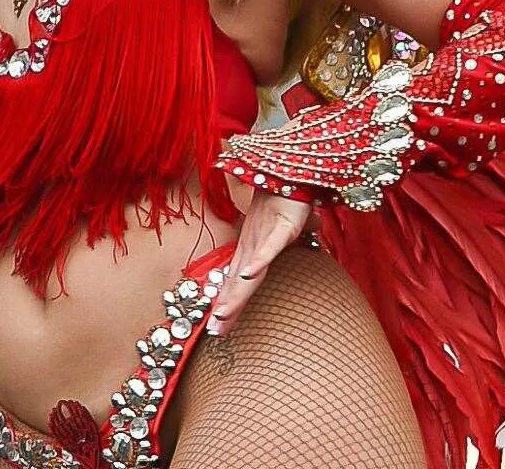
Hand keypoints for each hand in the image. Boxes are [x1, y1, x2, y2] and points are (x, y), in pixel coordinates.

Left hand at [205, 192, 312, 335]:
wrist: (289, 172)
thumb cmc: (282, 203)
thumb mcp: (277, 235)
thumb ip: (273, 251)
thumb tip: (272, 265)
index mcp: (250, 250)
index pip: (236, 284)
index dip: (228, 306)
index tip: (217, 329)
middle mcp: (252, 247)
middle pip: (238, 284)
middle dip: (227, 309)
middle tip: (215, 333)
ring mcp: (265, 237)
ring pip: (249, 271)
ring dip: (236, 293)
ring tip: (223, 314)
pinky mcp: (281, 227)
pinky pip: (269, 247)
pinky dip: (259, 261)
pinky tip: (249, 275)